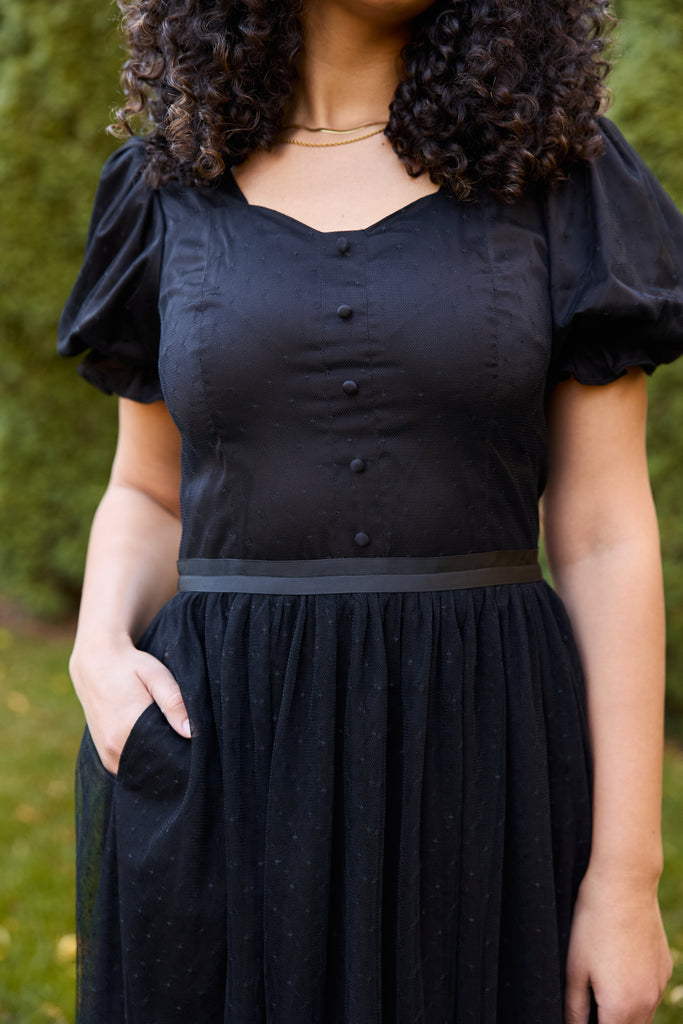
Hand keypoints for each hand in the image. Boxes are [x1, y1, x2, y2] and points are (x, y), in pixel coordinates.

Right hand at [69, 632, 189, 775]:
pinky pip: (131, 768)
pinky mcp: (105, 757)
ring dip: (159, 759)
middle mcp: (115, 748)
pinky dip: (145, 759)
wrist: (95, 664)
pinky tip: (154, 741)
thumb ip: (174, 702)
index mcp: (129, 728)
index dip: (185, 752)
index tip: (197, 743)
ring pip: (143, 769)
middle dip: (173, 757)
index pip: (168, 757)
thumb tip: (194, 732)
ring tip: (168, 736)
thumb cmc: (130, 666)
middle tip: (184, 736)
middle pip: (157, 765)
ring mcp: (107, 756)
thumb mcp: (156, 675)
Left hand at [564, 866, 671, 1023]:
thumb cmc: (593, 924)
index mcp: (621, 1009)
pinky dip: (637, 994)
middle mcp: (647, 1003)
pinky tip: (618, 968)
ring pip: (643, 1017)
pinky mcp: (665, 968)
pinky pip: (651, 994)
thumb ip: (575, 1008)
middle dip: (608, 1023)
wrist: (625, 885)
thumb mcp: (574, 969)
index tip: (582, 1016)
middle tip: (589, 1005)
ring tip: (601, 985)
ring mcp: (660, 986)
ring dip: (624, 1014)